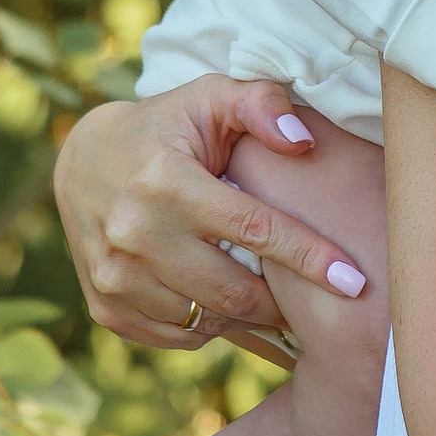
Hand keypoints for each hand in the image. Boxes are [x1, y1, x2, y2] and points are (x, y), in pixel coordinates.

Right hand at [52, 75, 366, 352]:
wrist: (81, 162)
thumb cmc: (166, 127)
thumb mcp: (210, 98)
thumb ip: (261, 105)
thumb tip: (304, 140)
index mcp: (166, 183)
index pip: (255, 230)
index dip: (310, 258)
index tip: (355, 281)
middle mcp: (134, 235)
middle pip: (234, 293)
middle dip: (283, 302)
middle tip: (312, 297)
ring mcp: (115, 277)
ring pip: (207, 321)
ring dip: (247, 316)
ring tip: (268, 295)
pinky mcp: (105, 307)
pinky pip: (177, 337)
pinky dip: (210, 327)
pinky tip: (223, 301)